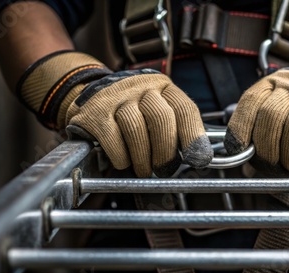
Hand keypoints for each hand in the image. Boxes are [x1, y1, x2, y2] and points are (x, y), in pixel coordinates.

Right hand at [17, 51, 212, 176]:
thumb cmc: (132, 112)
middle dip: (166, 151)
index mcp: (163, 87)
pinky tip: (124, 161)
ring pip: (136, 129)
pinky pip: (112, 139)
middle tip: (165, 170)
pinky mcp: (94, 113)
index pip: (184, 108)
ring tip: (144, 169)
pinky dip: (121, 157)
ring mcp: (116, 98)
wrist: (88, 96)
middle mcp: (141, 87)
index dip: (194, 136)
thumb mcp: (157, 110)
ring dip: (143, 158)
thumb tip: (199, 156)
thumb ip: (176, 127)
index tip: (199, 159)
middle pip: (161, 118)